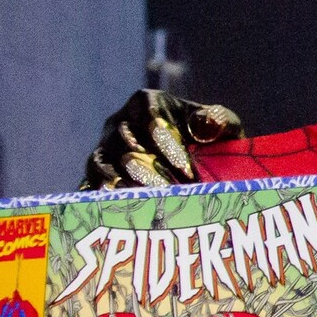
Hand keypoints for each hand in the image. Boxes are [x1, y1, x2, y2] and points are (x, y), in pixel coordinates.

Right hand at [83, 91, 242, 189]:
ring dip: (126, 186)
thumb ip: (220, 120)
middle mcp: (120, 123)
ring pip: (103, 164)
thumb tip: (206, 122)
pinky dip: (105, 197)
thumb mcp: (224, 127)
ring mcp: (105, 149)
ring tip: (149, 205)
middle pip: (125, 143)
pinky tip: (126, 212)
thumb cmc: (211, 141)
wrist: (197, 164)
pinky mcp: (97, 175)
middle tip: (172, 194)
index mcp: (147, 103)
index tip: (187, 170)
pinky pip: (92, 184)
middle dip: (150, 170)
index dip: (167, 144)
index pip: (151, 118)